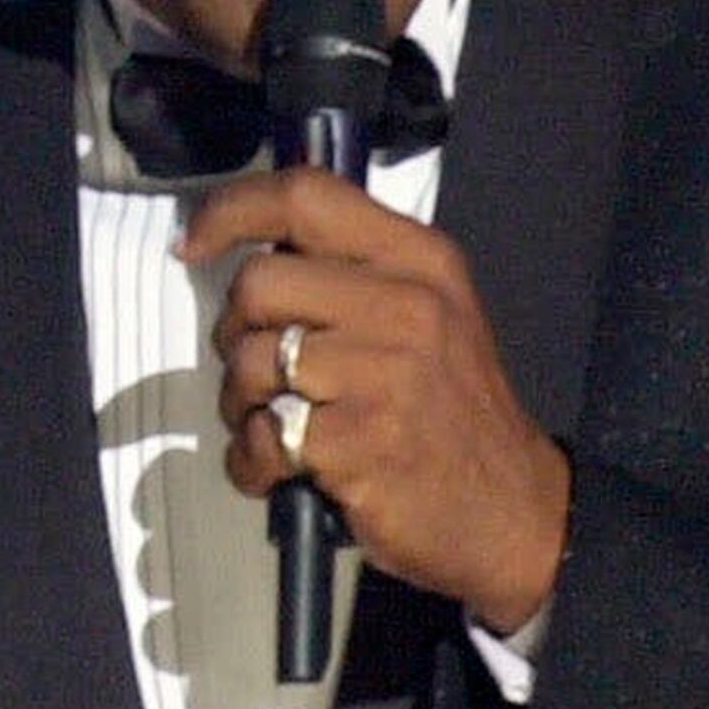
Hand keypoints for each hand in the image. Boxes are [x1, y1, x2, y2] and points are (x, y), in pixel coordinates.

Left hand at [183, 167, 569, 634]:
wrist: (515, 511)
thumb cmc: (452, 411)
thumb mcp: (430, 313)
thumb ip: (353, 274)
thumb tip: (249, 252)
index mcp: (419, 260)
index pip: (305, 197)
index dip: (231, 212)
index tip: (193, 245)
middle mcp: (406, 305)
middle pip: (258, 284)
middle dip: (234, 333)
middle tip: (259, 373)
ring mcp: (384, 375)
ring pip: (250, 362)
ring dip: (239, 405)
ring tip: (274, 427)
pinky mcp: (358, 444)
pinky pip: (261, 437)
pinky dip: (253, 462)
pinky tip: (279, 473)